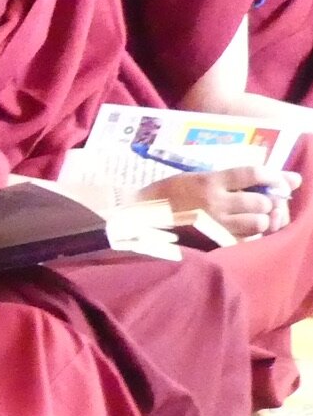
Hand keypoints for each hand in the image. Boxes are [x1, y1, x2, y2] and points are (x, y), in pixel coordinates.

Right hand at [136, 166, 298, 238]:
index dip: (272, 176)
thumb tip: (255, 181)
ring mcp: (214, 224)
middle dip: (265, 202)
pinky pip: (244, 241)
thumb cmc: (164, 195)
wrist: (138, 219)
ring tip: (251, 219)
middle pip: (261, 201)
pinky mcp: (211, 242)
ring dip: (260, 220)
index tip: (277, 179)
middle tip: (260, 203)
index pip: (253, 173)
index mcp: (208, 181)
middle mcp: (215, 202)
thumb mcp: (191, 178)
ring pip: (258, 223)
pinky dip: (248, 237)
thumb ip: (222, 180)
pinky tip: (240, 233)